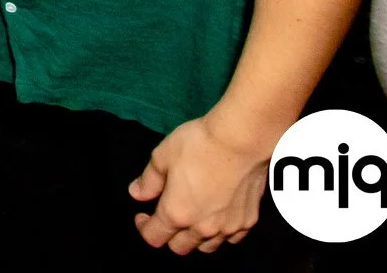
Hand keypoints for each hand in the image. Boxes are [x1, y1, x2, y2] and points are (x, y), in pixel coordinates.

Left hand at [130, 113, 271, 253]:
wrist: (243, 139)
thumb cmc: (200, 144)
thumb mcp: (162, 156)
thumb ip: (148, 180)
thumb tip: (137, 193)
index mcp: (177, 213)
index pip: (154, 237)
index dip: (144, 227)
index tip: (143, 216)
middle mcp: (203, 227)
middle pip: (180, 247)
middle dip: (168, 235)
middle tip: (166, 216)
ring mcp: (228, 226)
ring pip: (207, 246)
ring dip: (195, 237)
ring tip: (192, 217)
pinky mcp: (248, 220)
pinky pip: (232, 238)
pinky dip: (221, 232)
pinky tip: (218, 216)